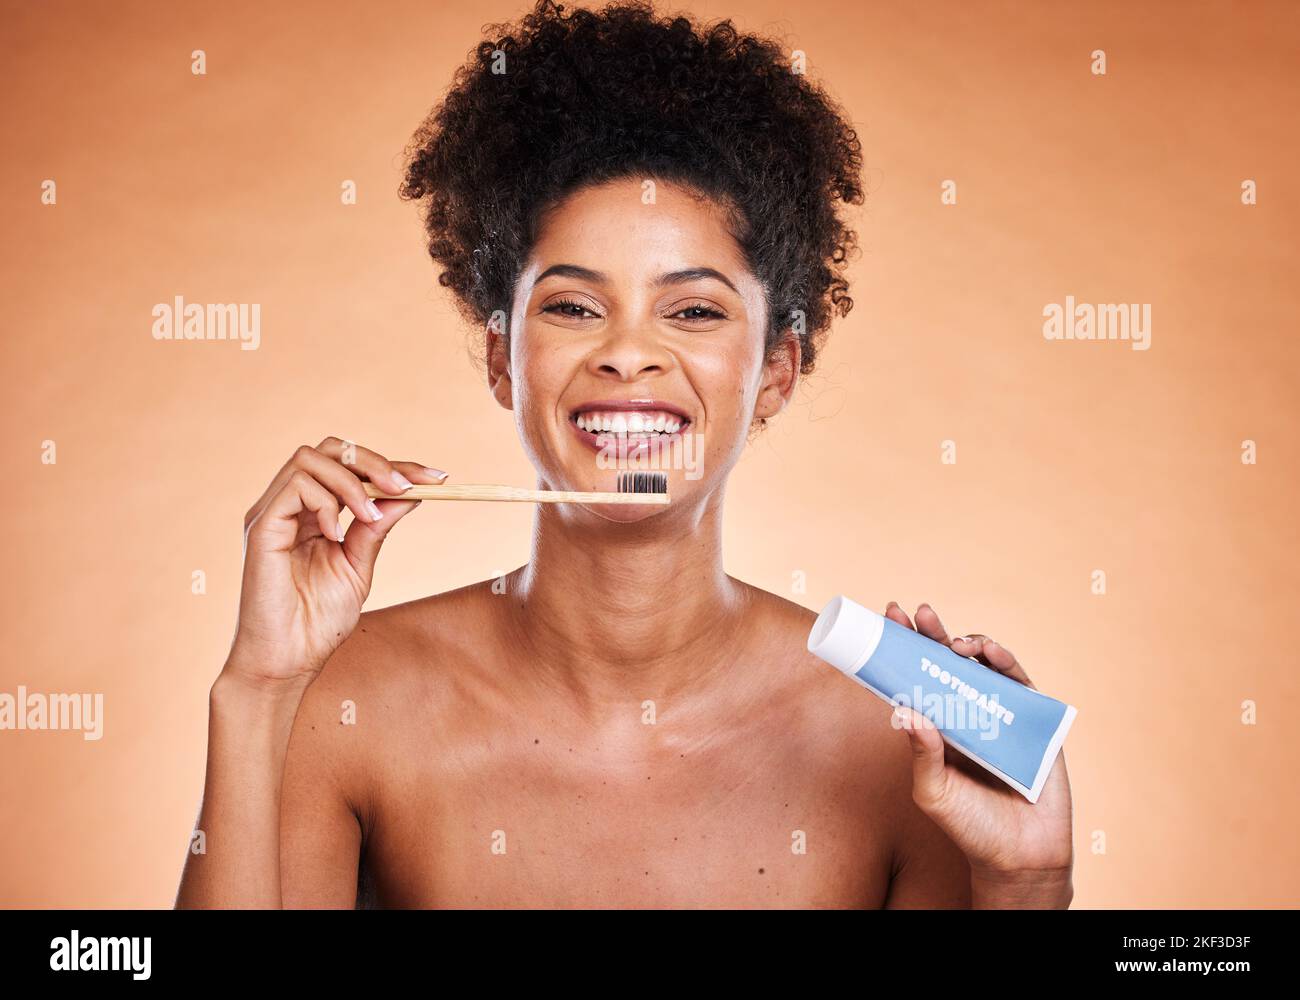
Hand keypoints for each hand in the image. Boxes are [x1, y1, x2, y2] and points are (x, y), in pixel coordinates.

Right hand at [225, 437, 447, 687]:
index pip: (352, 469)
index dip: (395, 466)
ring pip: (311, 458)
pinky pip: (296, 486)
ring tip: (371, 515)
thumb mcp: (359, 566)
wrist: (287, 662)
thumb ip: (376, 528)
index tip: (437, 477)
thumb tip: (410, 493)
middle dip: (375, 461)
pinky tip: (336, 534)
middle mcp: (289, 506)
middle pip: (330, 449)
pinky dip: (326, 501)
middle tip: (407, 485)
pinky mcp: (261, 527)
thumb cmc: (317, 622)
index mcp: (313, 513)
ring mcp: (272, 513)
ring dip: (352, 481)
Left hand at [885, 602, 1073, 888]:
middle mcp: (967, 713)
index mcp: (937, 725)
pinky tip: (988, 653)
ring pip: (984, 666)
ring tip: (953, 641)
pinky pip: (1020, 683)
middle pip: (947, 663)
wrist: (1021, 857)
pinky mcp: (1032, 721)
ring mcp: (1000, 714)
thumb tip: (903, 710)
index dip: (905, 647)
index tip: (890, 617)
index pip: (917, 677)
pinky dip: (1005, 662)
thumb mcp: (934, 792)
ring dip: (969, 643)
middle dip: (931, 634)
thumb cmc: (971, 828)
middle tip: (917, 613)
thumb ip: (921, 755)